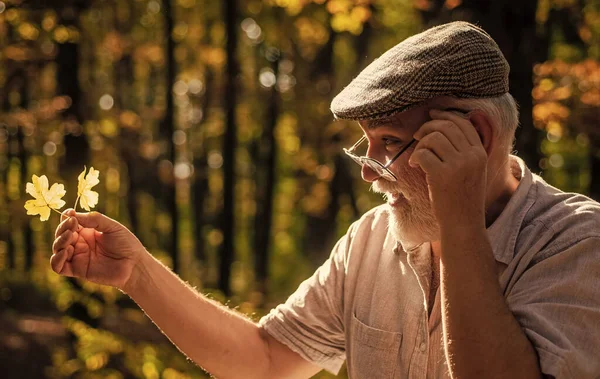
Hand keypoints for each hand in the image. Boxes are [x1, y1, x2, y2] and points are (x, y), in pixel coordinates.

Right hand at [51, 209, 145, 289]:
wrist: (134, 264)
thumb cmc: (126, 244)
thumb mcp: (112, 226)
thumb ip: (94, 219)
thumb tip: (72, 215)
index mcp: (87, 231)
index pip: (69, 222)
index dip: (66, 217)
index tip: (70, 213)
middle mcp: (80, 243)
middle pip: (60, 234)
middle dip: (63, 228)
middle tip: (72, 225)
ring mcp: (78, 256)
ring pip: (57, 248)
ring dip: (59, 241)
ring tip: (70, 236)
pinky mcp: (77, 270)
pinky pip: (58, 266)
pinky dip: (56, 259)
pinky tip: (65, 251)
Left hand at [408, 109, 487, 227]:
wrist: (463, 224)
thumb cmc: (462, 198)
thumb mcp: (472, 171)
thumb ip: (464, 151)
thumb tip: (444, 126)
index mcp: (480, 153)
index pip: (463, 123)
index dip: (445, 115)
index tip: (432, 115)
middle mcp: (472, 156)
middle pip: (446, 126)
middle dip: (428, 127)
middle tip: (418, 136)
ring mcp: (458, 165)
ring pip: (433, 138)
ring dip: (420, 144)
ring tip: (417, 156)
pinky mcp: (442, 175)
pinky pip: (423, 153)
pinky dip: (415, 157)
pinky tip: (414, 165)